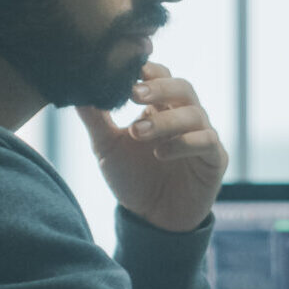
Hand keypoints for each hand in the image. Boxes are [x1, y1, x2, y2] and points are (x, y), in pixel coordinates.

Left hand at [75, 65, 228, 232]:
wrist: (152, 220)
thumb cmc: (132, 178)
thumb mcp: (106, 147)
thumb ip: (94, 118)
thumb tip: (74, 89)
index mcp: (161, 107)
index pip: (161, 76)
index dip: (149, 69)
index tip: (129, 68)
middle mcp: (185, 116)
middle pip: (182, 87)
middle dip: (159, 88)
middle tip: (133, 93)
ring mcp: (203, 135)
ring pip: (194, 114)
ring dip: (166, 120)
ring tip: (138, 132)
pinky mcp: (215, 159)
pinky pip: (206, 142)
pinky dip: (184, 143)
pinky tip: (160, 153)